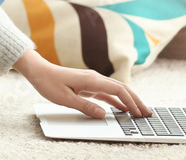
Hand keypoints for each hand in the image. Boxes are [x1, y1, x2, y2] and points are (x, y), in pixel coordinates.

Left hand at [14, 49, 151, 118]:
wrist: (38, 71)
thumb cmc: (49, 82)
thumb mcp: (65, 99)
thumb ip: (85, 106)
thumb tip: (103, 114)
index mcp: (91, 79)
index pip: (118, 89)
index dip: (131, 101)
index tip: (139, 112)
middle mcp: (94, 78)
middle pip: (121, 88)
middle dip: (136, 100)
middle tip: (147, 113)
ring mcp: (92, 81)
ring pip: (116, 90)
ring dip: (128, 101)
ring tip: (139, 112)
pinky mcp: (88, 85)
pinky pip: (106, 93)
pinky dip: (116, 100)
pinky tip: (122, 108)